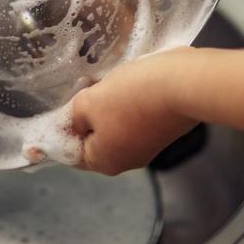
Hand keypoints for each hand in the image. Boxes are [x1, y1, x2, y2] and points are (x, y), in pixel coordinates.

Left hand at [71, 47, 197, 174]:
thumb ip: (72, 117)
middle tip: (85, 88)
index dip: (61, 130)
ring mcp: (148, 145)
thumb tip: (76, 124)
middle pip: (95, 138)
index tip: (59, 109)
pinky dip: (129, 101)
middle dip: (88, 114)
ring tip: (109, 82)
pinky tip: (130, 83)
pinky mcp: (163, 129)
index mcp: (104, 161)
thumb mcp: (88, 102)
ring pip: (115, 125)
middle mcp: (127, 160)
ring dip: (109, 105)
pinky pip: (135, 117)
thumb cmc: (131, 96)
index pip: (71, 152)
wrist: (184, 83)